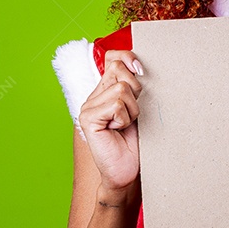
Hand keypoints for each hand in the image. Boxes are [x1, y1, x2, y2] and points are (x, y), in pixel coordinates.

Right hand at [77, 50, 143, 191]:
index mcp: (105, 91)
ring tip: (125, 125)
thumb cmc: (134, 141)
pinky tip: (118, 130)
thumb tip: (138, 66)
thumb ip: (133, 88)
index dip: (127, 57)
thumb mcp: (138, 109)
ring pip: (121, 89)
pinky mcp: (88, 118)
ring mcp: (88, 107)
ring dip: (132, 110)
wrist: (127, 170)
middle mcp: (93, 96)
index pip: (112, 58)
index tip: (141, 70)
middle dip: (135, 91)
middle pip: (118, 70)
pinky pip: (116, 105)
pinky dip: (125, 118)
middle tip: (132, 113)